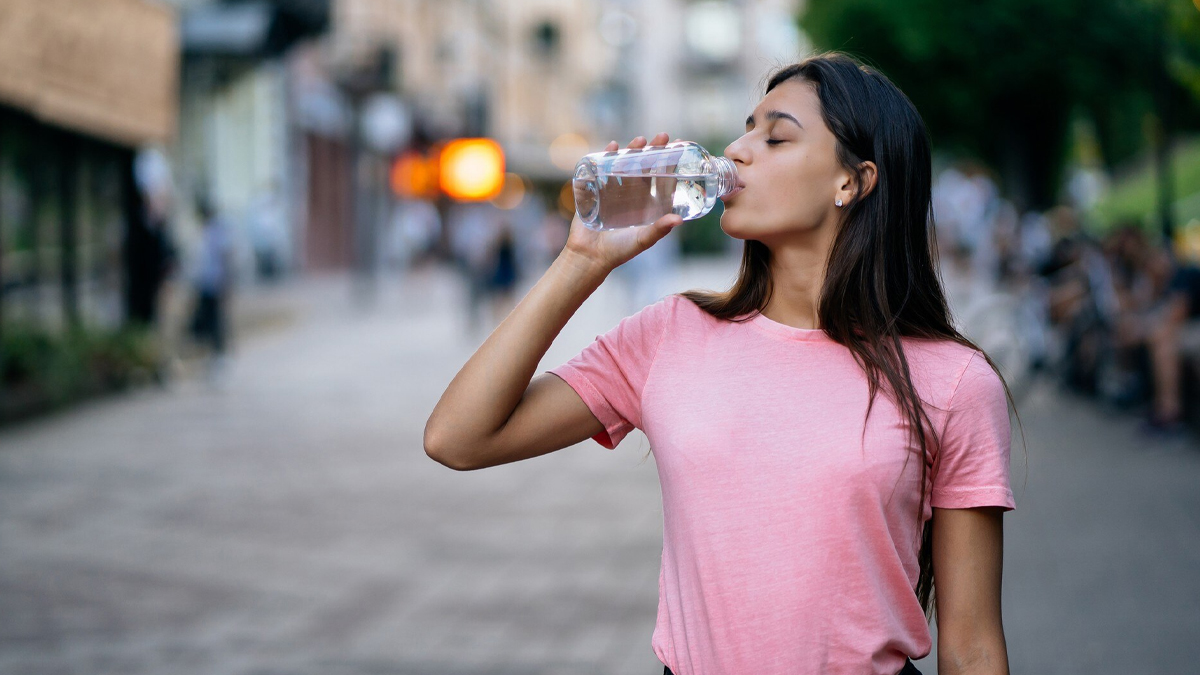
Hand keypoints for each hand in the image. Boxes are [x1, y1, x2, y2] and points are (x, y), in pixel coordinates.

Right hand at [561, 132, 683, 273]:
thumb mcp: (642, 240)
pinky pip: (601, 168)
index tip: (679, 147)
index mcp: (646, 204)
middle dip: (653, 151)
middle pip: (644, 166)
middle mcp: (632, 194)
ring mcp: (613, 190)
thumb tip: (679, 220)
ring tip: (639, 140)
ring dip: (632, 150)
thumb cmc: (619, 251)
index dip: (670, 163)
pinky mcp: (596, 189)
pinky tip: (612, 146)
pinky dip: (606, 155)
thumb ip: (659, 230)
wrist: (589, 257)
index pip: (661, 179)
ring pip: (625, 164)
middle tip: (662, 137)